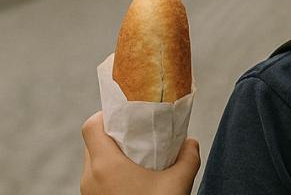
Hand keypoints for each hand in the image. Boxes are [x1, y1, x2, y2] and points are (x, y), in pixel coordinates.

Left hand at [81, 112, 199, 194]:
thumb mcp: (179, 183)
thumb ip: (188, 156)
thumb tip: (190, 142)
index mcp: (105, 165)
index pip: (91, 126)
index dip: (106, 114)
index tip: (127, 115)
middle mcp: (90, 177)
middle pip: (93, 142)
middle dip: (115, 134)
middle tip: (139, 134)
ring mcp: (88, 193)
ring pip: (94, 162)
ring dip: (114, 155)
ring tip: (140, 158)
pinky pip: (97, 180)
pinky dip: (112, 173)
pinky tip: (136, 180)